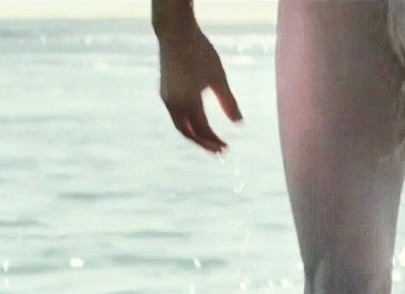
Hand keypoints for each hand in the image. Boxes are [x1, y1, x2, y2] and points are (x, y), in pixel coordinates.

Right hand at [158, 27, 242, 153]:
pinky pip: (175, 114)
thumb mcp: (218, 78)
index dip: (214, 141)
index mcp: (188, 102)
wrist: (175, 33)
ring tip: (209, 139)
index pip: (202, 130)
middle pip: (187, 132)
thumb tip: (239, 124)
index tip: (226, 149)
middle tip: (218, 150)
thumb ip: (228, 102)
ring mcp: (166, 97)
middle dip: (203, 143)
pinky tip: (197, 120)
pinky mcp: (164, 90)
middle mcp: (173, 103)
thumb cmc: (200, 52)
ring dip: (194, 134)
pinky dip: (187, 122)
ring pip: (180, 124)